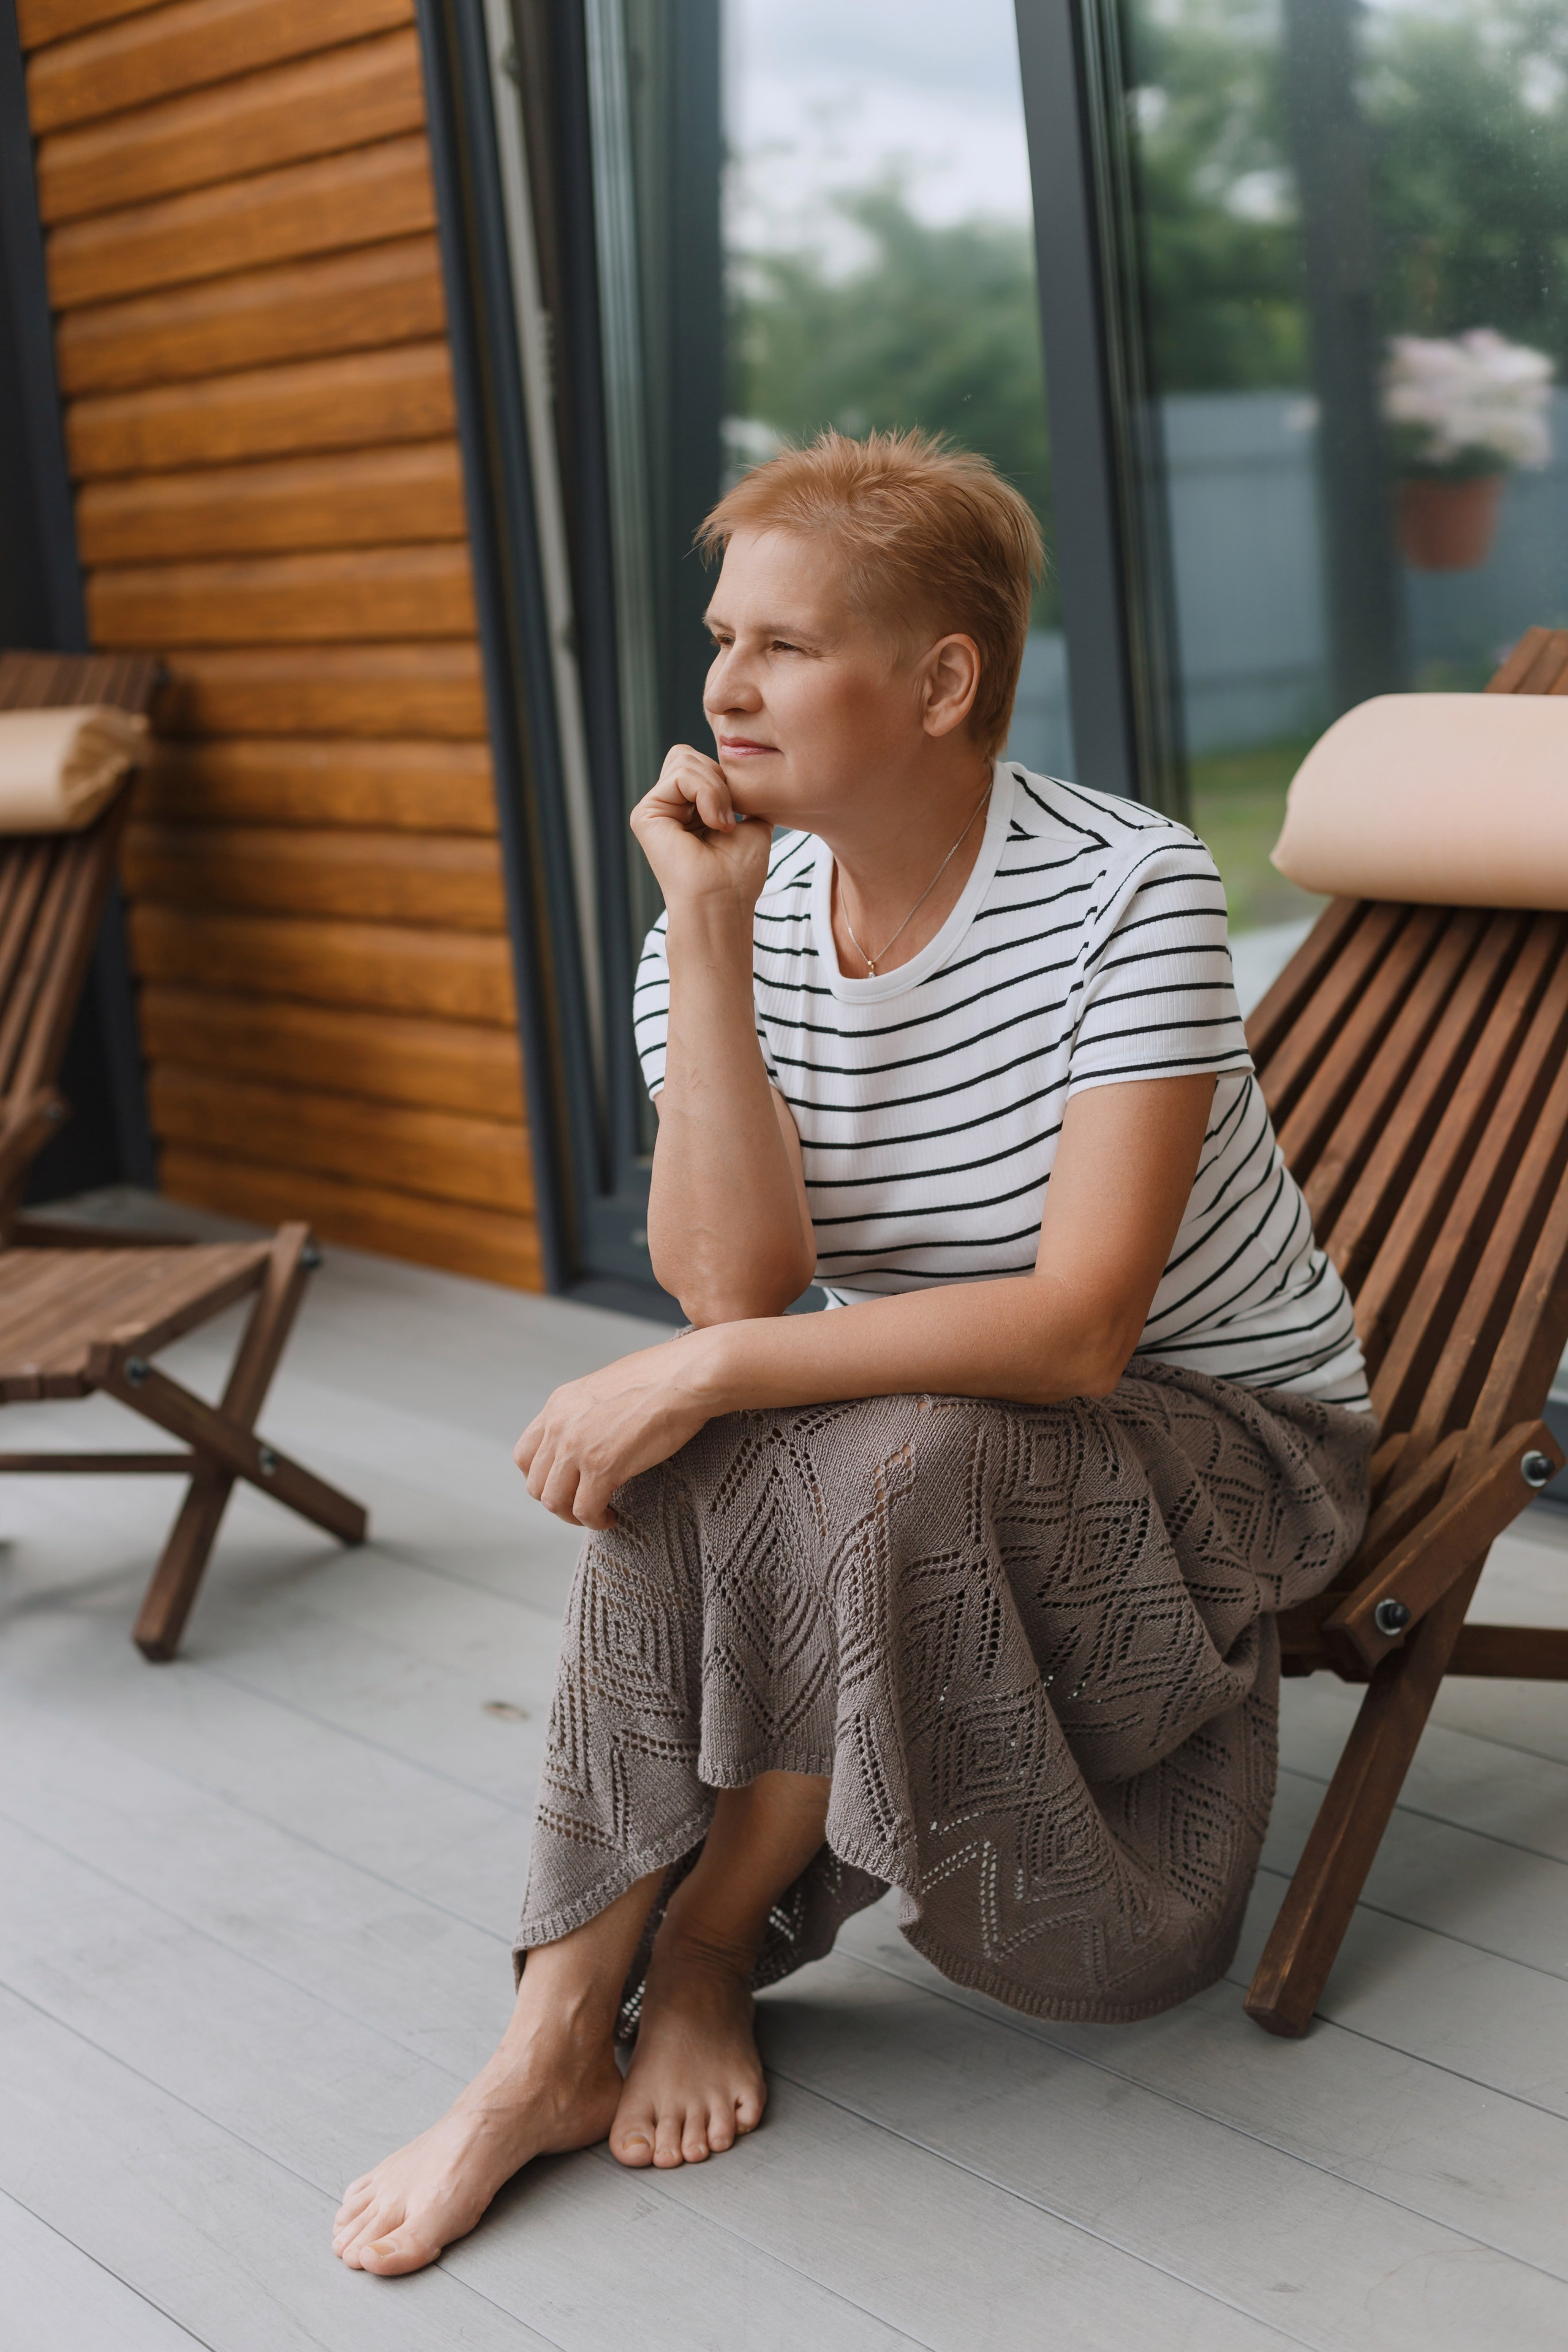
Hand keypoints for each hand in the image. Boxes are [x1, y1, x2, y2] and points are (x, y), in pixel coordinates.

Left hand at [514, 1338, 716, 1528]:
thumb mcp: (606, 1387)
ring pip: (554, 1501)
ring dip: (573, 1515)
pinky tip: (612, 1516)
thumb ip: (587, 1412)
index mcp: (559, 1404)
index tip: (565, 1484)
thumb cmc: (661, 1378)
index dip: (542, 1477)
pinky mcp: (601, 1468)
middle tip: (583, 1504)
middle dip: (558, 1500)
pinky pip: (585, 1510)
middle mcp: (560, 1426)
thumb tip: (592, 1435)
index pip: (525, 1454)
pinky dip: (596, 1520)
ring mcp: (577, 1448)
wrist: (686, 1378)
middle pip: (535, 1483)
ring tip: (598, 1513)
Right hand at [629, 745, 773, 914]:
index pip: (701, 762)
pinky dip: (707, 793)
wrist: (724, 901)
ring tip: (723, 824)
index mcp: (687, 809)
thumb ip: (742, 792)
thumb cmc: (739, 873)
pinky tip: (713, 823)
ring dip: (716, 789)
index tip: (738, 815)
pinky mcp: (645, 814)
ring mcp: (654, 809)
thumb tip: (739, 767)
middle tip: (729, 818)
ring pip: (685, 760)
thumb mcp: (751, 820)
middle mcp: (667, 808)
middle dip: (719, 778)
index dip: (725, 778)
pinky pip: (680, 775)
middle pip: (688, 755)